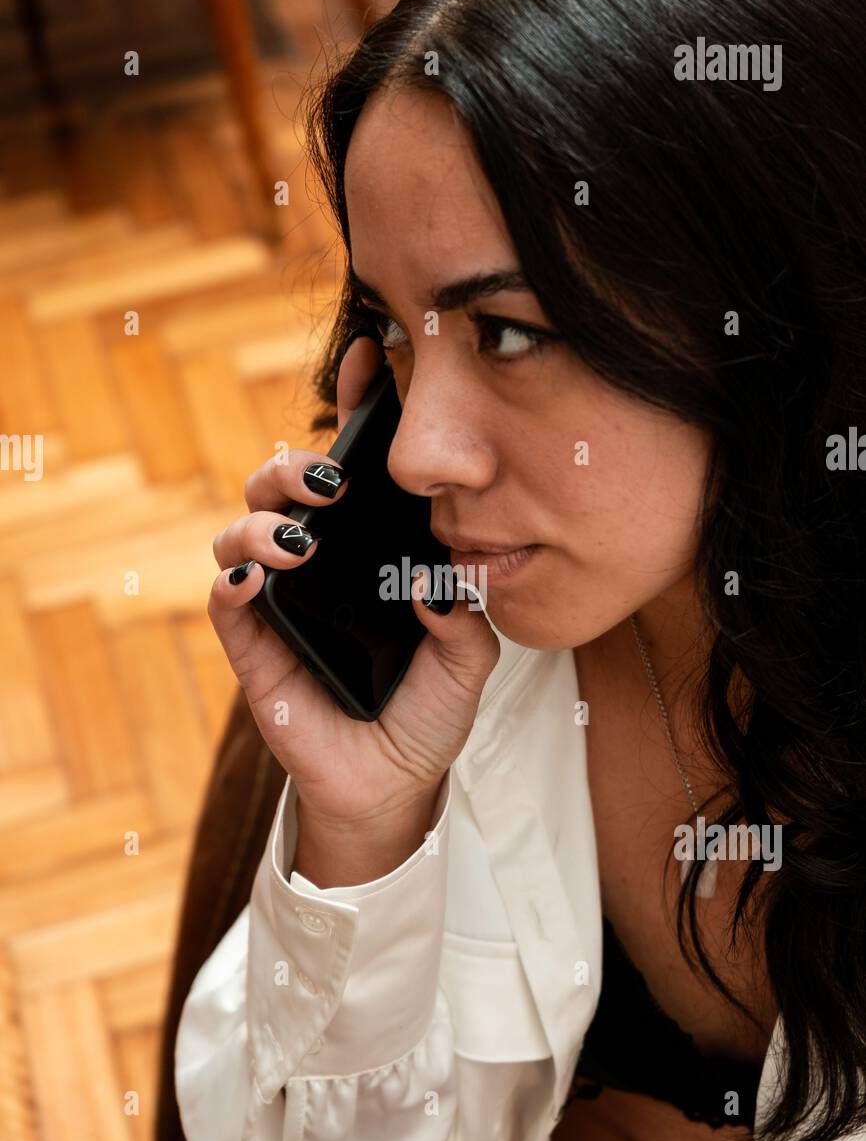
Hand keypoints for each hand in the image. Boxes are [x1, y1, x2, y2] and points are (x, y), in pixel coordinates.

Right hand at [207, 334, 500, 826]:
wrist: (395, 782)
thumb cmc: (427, 710)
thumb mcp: (468, 658)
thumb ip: (465, 617)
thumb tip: (433, 584)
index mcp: (367, 548)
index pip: (353, 467)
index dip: (356, 408)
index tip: (372, 358)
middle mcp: (319, 562)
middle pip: (283, 485)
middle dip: (295, 463)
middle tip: (331, 478)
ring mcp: (281, 600)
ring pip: (241, 531)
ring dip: (263, 519)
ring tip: (299, 537)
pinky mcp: (253, 647)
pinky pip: (226, 600)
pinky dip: (234, 580)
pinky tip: (259, 578)